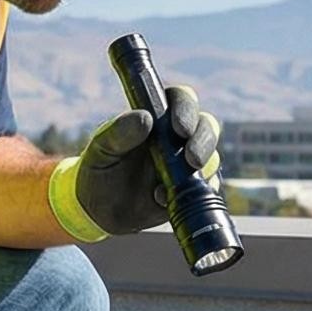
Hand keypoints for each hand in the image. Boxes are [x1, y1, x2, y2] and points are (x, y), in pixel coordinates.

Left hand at [56, 85, 221, 237]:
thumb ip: (118, 133)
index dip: (186, 109)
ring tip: (172, 186)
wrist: (99, 211)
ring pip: (212, 155)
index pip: (181, 99)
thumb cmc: (99, 171)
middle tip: (191, 159)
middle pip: (206, 125)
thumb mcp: (100, 151)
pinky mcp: (192, 189)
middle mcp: (177, 136)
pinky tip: (163, 200)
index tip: (179, 128)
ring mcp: (187, 163)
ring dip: (203, 167)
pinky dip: (193, 194)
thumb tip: (145, 118)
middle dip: (204, 140)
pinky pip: (207, 188)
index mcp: (157, 117)